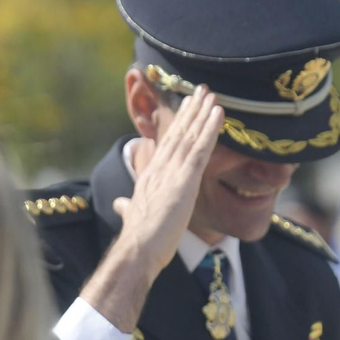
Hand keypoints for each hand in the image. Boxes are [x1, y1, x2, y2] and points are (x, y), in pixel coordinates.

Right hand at [110, 87, 222, 284]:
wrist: (137, 249)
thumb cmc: (137, 239)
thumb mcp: (131, 215)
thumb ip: (126, 206)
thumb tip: (120, 203)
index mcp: (150, 175)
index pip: (167, 144)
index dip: (179, 124)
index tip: (188, 107)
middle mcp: (160, 168)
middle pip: (178, 133)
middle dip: (191, 110)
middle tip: (202, 90)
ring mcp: (172, 173)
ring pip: (190, 136)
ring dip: (202, 114)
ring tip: (212, 95)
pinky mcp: (184, 182)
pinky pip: (200, 150)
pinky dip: (210, 130)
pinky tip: (219, 115)